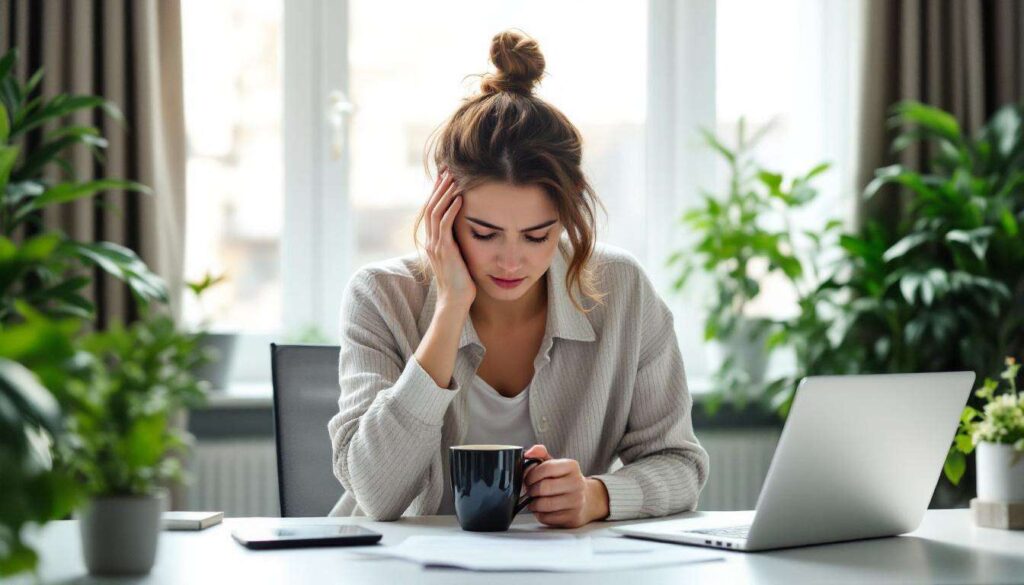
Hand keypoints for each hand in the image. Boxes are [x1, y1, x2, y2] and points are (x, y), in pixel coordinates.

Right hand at [423, 167, 475, 309]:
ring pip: (435, 213)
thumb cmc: (461, 283)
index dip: (436, 194)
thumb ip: (459, 245)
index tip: (445, 179)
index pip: (431, 212)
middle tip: (447, 171)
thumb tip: (467, 233)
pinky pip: (445, 225)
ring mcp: (436, 246)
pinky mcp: (444, 251)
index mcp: (434, 242)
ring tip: (453, 179)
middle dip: (438, 189)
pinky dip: (451, 209)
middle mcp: (431, 242)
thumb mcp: (459, 259)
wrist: (455, 302)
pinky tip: (460, 198)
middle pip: (430, 207)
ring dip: (444, 194)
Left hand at [523, 445, 609, 527]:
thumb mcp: (556, 464)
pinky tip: (543, 510)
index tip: (527, 478)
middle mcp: (576, 483)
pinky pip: (547, 518)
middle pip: (543, 487)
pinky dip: (540, 514)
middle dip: (531, 490)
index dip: (531, 474)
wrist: (587, 499)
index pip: (546, 468)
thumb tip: (528, 453)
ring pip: (544, 504)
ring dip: (533, 504)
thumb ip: (540, 454)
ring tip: (535, 500)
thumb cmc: (565, 481)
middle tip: (530, 490)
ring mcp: (576, 501)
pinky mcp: (572, 517)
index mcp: (572, 466)